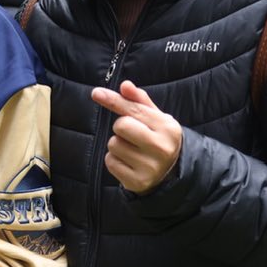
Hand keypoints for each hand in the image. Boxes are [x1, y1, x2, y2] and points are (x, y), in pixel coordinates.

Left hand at [92, 80, 182, 194]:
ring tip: (133, 150)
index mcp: (167, 127)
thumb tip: (125, 85)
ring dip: (117, 145)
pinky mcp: (137, 181)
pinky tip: (128, 163)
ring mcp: (150, 166)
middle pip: (121, 126)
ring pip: (113, 144)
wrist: (170, 172)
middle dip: (121, 128)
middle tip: (132, 135)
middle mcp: (161, 147)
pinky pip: (110, 162)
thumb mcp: (155, 118)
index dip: (114, 100)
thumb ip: (139, 101)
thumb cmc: (158, 139)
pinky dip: (114, 160)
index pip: (133, 110)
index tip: (96, 93)